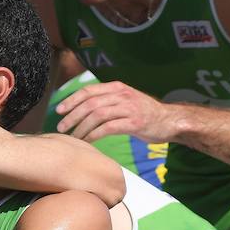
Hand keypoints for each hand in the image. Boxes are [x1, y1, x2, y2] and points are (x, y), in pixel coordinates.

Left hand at [54, 81, 177, 142]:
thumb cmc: (146, 114)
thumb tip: (86, 108)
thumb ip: (109, 101)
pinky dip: (94, 134)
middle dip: (73, 115)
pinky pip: (108, 128)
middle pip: (90, 103)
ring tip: (73, 137)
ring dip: (81, 126)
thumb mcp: (126, 101)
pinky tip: (87, 141)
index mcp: (118, 88)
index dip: (72, 99)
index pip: (89, 90)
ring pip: (97, 115)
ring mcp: (129, 108)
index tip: (59, 109)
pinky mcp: (134, 123)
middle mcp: (122, 95)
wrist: (170, 121)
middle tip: (62, 127)